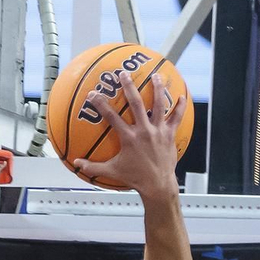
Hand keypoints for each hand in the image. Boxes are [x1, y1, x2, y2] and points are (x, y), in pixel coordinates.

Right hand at [74, 68, 185, 203]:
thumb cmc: (135, 178)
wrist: (157, 185)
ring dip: (157, 88)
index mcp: (129, 138)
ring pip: (158, 105)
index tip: (93, 93)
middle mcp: (144, 131)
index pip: (111, 117)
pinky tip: (182, 96)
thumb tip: (77, 164)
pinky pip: (176, 117)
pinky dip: (180, 107)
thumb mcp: (112, 171)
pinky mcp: (169, 135)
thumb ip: (93, 167)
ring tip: (156, 76)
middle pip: (136, 103)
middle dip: (129, 87)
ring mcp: (158, 131)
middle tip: (124, 73)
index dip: (101, 104)